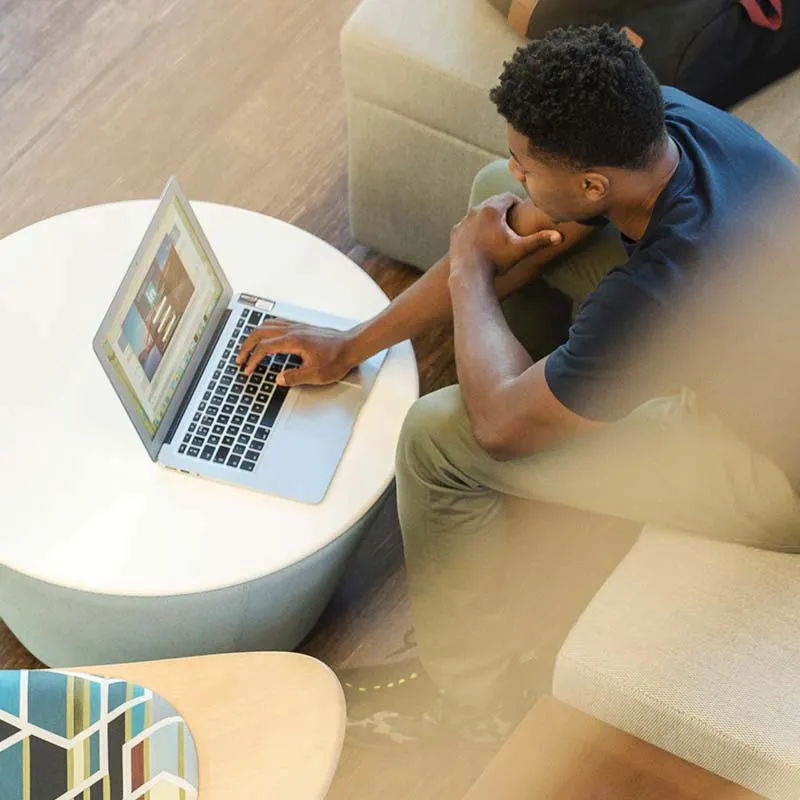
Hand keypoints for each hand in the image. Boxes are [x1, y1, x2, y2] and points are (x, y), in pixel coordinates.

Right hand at [236, 319, 356, 386]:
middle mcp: (292, 330)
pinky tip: (266, 336)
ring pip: (267, 325)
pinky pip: (277, 323)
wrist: (352, 345)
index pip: (264, 348)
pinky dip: (265, 330)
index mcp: (293, 342)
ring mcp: (297, 326)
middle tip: (239, 358)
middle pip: (260, 333)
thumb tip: (278, 379)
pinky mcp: (302, 327)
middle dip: (246, 346)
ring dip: (254, 336)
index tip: (247, 369)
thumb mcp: (316, 375)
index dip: (252, 360)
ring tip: (248, 347)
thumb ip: (295, 377)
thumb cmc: (338, 359)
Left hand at [450, 193, 561, 273]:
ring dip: (487, 219)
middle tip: (510, 221)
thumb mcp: (520, 249)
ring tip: (496, 231)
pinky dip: (474, 228)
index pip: (508, 197)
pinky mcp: (455, 232)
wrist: (469, 274)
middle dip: (502, 210)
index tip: (520, 212)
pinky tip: (480, 238)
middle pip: (492, 203)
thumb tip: (560, 236)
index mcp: (492, 210)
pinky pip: (467, 224)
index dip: (516, 203)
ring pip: (478, 213)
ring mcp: (463, 221)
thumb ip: (539, 240)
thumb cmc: (496, 261)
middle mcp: (475, 211)